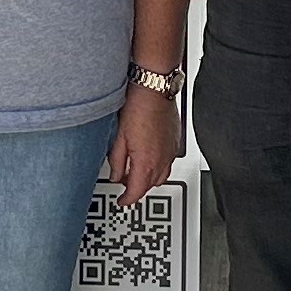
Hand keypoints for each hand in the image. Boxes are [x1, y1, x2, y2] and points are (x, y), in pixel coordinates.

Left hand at [103, 83, 180, 204]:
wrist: (155, 89)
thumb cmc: (138, 107)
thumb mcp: (118, 137)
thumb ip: (116, 161)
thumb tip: (116, 175)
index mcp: (146, 162)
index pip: (137, 191)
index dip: (127, 200)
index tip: (121, 201)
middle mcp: (162, 160)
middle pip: (150, 186)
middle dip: (137, 189)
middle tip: (125, 184)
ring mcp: (171, 151)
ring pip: (161, 176)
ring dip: (149, 178)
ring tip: (136, 171)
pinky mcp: (175, 141)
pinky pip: (168, 162)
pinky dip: (158, 166)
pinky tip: (148, 156)